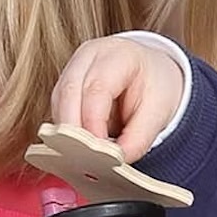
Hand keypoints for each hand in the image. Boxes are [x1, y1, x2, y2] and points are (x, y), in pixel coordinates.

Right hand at [53, 36, 185, 161]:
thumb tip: (115, 161)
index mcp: (119, 54)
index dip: (94, 123)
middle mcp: (90, 56)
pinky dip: (66, 132)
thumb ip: (138, 139)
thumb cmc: (155, 87)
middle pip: (69, 93)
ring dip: (66, 133)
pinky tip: (77, 149)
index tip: (99, 152)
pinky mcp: (65, 86)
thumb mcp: (158, 112)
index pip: (97, 88)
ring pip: (59, 103)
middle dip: (73, 131)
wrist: (152, 72)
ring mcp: (73, 68)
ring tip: (80, 159)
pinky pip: (58, 110)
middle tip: (83, 160)